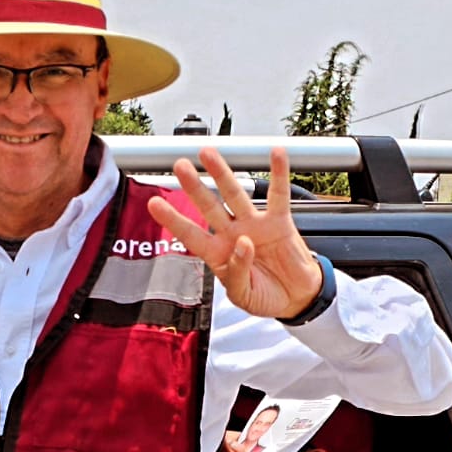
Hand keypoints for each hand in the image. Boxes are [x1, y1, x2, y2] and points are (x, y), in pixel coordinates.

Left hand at [148, 145, 321, 320]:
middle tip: (180, 166)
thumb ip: (238, 274)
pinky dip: (278, 173)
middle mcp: (232, 233)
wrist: (297, 297)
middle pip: (209, 206)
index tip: (154, 203)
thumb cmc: (265, 296)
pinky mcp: (279, 221)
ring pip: (235, 194)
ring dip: (222, 173)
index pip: (191, 233)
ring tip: (209, 154)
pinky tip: (276, 154)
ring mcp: (254, 224)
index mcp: (218, 253)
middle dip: (194, 186)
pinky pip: (278, 194)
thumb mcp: (245, 296)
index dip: (172, 219)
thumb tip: (243, 245)